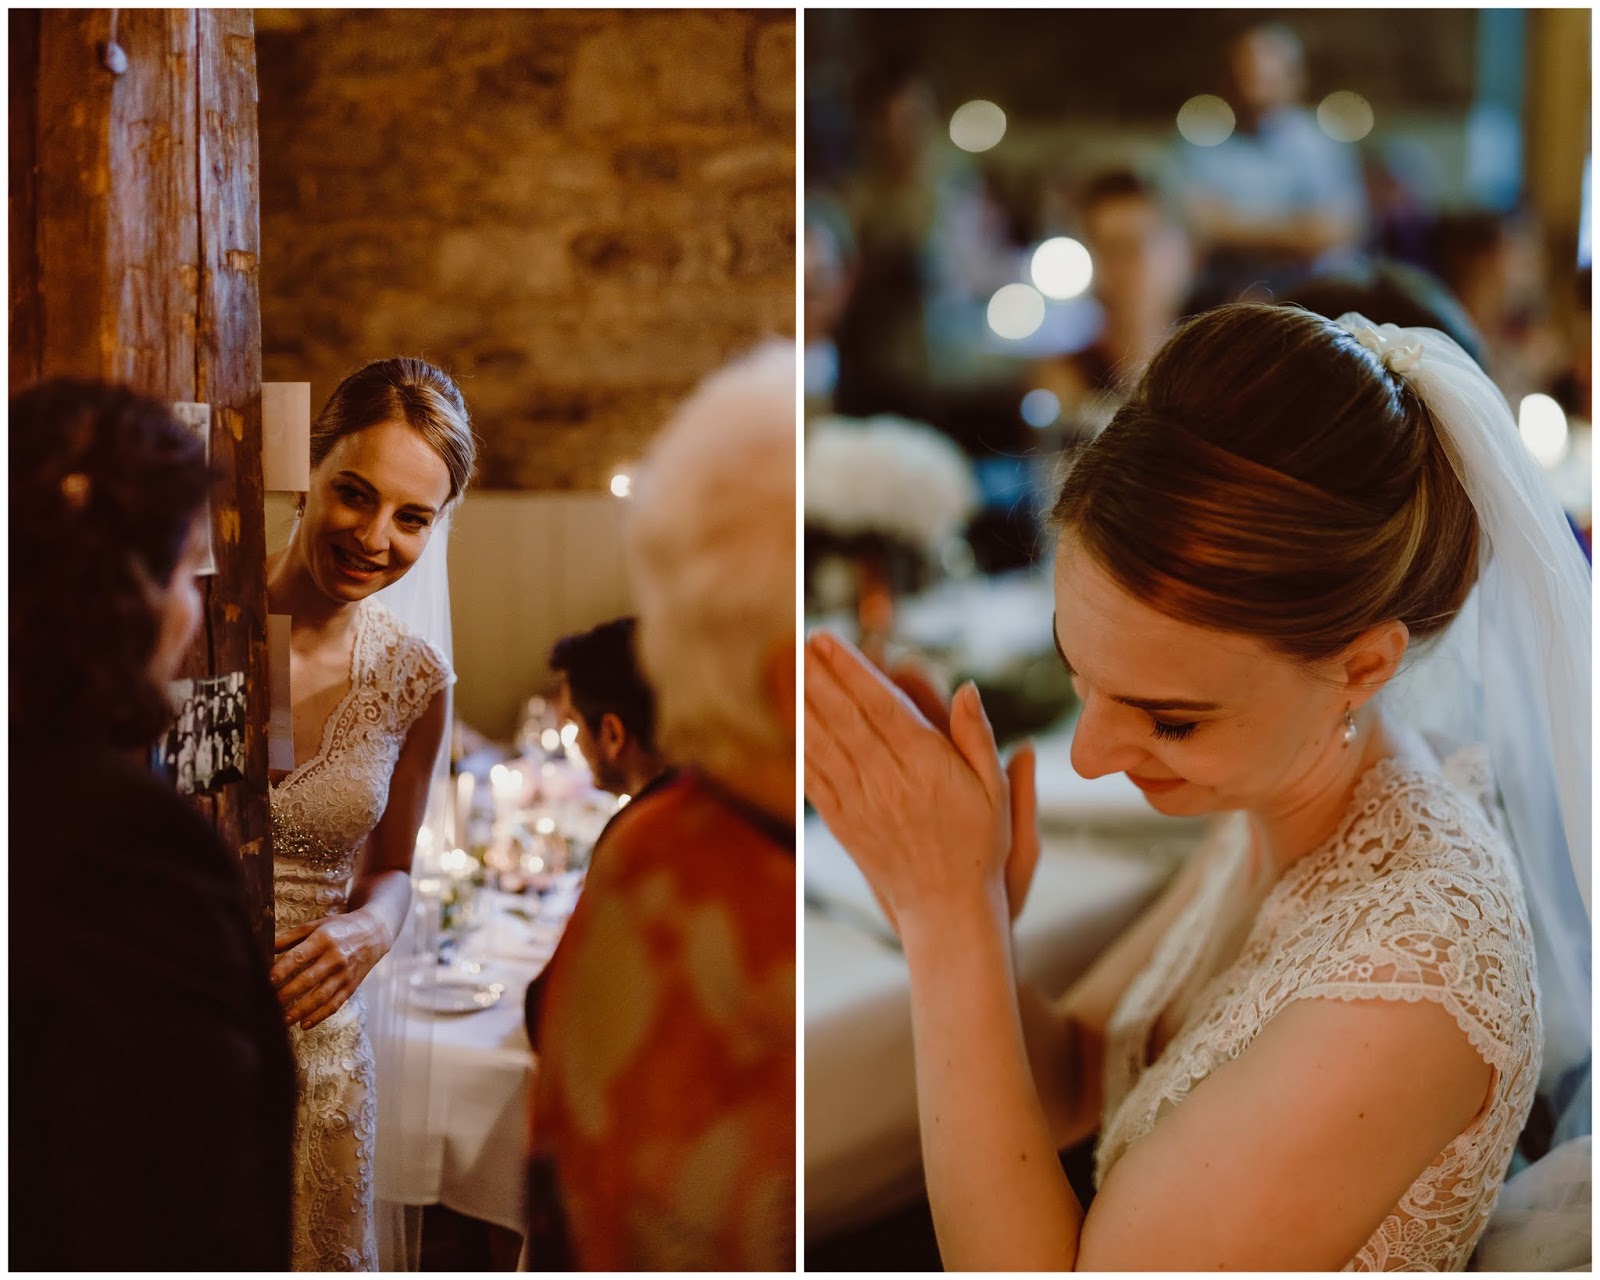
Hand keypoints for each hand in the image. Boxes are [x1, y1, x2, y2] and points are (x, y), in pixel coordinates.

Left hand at [270, 913, 389, 1030]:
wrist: (374, 932)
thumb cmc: (340, 928)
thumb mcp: (317, 926)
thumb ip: (291, 937)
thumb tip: (265, 948)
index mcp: (323, 939)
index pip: (299, 956)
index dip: (283, 970)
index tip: (267, 981)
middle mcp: (336, 957)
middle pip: (308, 979)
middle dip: (287, 993)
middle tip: (269, 1004)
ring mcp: (345, 973)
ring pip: (321, 996)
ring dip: (301, 1010)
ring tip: (283, 1020)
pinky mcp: (352, 985)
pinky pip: (335, 1004)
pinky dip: (320, 1016)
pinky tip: (304, 1024)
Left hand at [805, 632, 1011, 930]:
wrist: (947, 910)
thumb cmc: (980, 846)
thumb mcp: (996, 792)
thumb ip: (978, 738)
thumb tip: (967, 688)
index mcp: (927, 766)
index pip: (880, 705)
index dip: (852, 669)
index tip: (829, 640)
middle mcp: (889, 781)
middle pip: (846, 718)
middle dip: (821, 676)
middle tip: (802, 641)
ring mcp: (863, 804)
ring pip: (825, 745)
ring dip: (804, 705)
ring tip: (789, 668)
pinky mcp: (845, 826)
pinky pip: (816, 782)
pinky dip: (800, 750)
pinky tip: (790, 724)